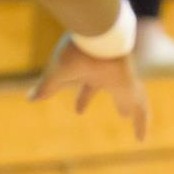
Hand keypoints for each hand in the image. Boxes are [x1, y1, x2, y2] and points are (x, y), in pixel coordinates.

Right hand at [30, 36, 150, 141]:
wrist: (98, 34)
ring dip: (135, 113)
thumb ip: (46, 87)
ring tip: (140, 133)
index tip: (79, 111)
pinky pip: (140, 109)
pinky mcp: (132, 87)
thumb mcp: (56, 73)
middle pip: (117, 92)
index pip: (90, 88)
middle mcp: (111, 75)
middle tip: (123, 113)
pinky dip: (142, 123)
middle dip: (120, 102)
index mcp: (93, 70)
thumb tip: (31, 98)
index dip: (84, 99)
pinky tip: (142, 139)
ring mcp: (124, 80)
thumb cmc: (76, 50)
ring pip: (135, 101)